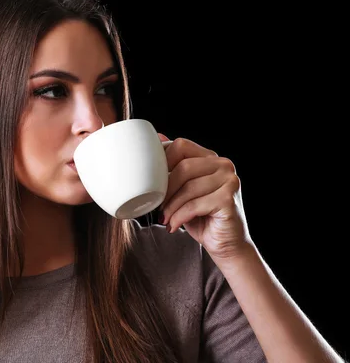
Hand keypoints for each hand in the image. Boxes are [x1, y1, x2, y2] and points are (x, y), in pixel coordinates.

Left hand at [157, 133, 252, 261]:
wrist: (226, 244)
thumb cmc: (202, 217)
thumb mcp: (182, 190)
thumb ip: (174, 167)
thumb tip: (157, 137)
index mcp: (211, 158)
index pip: (181, 146)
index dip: (162, 162)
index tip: (152, 182)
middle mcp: (223, 165)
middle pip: (184, 167)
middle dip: (165, 189)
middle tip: (157, 205)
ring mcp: (229, 180)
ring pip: (188, 188)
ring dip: (171, 206)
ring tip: (165, 218)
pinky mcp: (228, 198)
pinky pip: (195, 205)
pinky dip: (179, 216)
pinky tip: (174, 225)